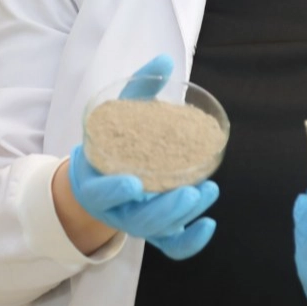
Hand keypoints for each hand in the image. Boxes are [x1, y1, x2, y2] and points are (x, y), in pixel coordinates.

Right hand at [67, 55, 218, 260]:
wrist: (98, 180)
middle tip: (189, 191)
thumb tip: (164, 59)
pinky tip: (209, 224)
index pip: (102, 193)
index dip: (115, 191)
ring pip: (159, 232)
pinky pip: (173, 246)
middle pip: (139, 219)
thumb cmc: (110, 145)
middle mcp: (116, 210)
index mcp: (97, 184)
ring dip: (185, 216)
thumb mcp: (114, 118)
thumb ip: (137, 92)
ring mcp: (137, 223)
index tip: (132, 182)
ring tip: (208, 190)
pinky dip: (191, 241)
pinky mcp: (155, 232)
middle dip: (165, 209)